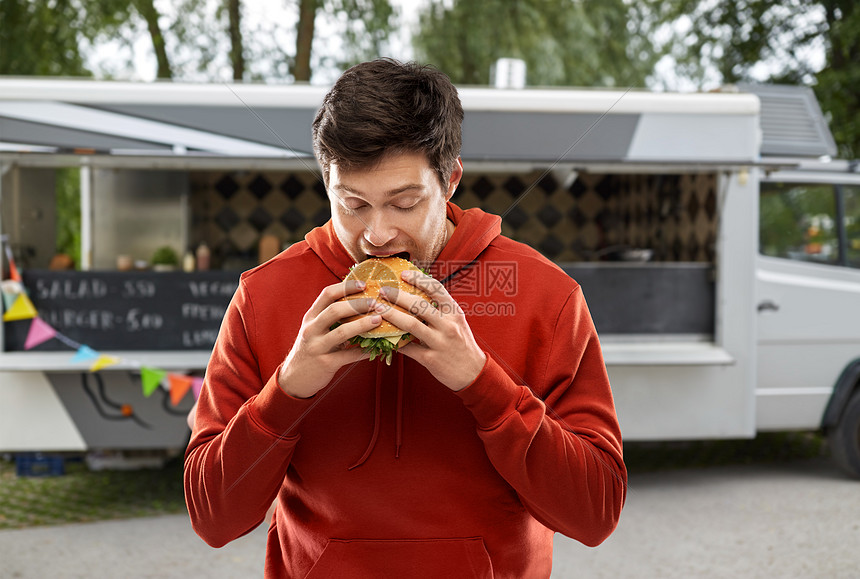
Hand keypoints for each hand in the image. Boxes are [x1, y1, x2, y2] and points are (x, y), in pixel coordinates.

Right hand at [277, 280, 382, 397]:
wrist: (295, 377)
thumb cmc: (311, 348)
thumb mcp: (315, 329)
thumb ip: (330, 316)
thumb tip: (359, 300)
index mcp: (311, 317)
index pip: (327, 295)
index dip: (346, 287)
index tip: (364, 284)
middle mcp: (311, 329)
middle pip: (334, 310)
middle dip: (358, 304)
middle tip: (376, 302)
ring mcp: (317, 347)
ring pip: (342, 332)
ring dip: (363, 324)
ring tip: (378, 320)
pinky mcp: (325, 363)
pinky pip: (348, 356)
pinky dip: (363, 351)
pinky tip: (376, 349)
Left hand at [378, 270, 485, 390]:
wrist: (474, 372)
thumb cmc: (461, 344)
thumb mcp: (456, 322)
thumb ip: (440, 309)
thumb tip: (417, 293)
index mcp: (454, 312)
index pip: (436, 289)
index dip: (418, 279)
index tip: (403, 274)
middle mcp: (448, 325)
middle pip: (419, 305)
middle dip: (397, 296)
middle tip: (383, 291)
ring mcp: (439, 343)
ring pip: (411, 325)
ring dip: (391, 315)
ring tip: (378, 309)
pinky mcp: (431, 359)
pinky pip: (408, 348)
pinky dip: (394, 342)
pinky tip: (383, 337)